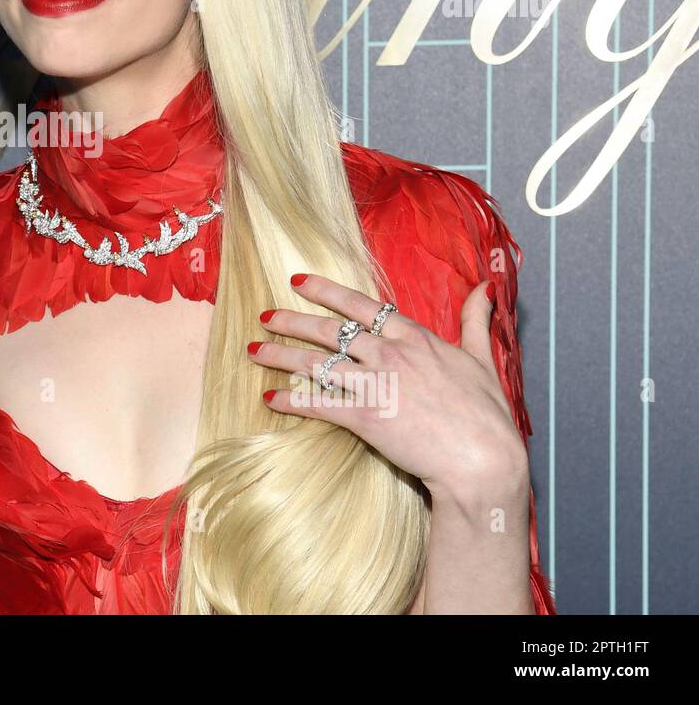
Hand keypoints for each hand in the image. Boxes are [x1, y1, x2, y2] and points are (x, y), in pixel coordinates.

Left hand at [248, 273, 528, 498]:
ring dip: (280, 355)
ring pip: (316, 363)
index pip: (360, 306)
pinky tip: (270, 398)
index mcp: (414, 337)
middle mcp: (389, 354)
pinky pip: (318, 404)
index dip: (325, 290)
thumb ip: (475, 321)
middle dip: (291, 320)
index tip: (298, 281)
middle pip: (329, 330)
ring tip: (253, 350)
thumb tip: (484, 287)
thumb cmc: (486, 413)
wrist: (482, 458)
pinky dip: (291, 400)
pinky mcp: (364, 418)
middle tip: (264, 315)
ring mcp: (374, 384)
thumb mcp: (482, 359)